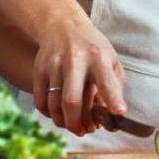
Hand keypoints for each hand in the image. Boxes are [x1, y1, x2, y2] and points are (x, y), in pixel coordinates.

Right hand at [33, 19, 125, 135]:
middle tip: (84, 131)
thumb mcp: (111, 59)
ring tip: (73, 125)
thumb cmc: (93, 48)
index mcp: (99, 58)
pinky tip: (59, 115)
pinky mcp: (39, 70)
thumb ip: (115, 85)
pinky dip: (49, 114)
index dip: (113, 99)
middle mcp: (75, 61)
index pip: (106, 81)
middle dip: (77, 122)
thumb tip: (113, 114)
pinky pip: (41, 101)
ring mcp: (54, 66)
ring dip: (64, 122)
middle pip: (72, 101)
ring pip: (54, 104)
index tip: (119, 113)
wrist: (63, 26)